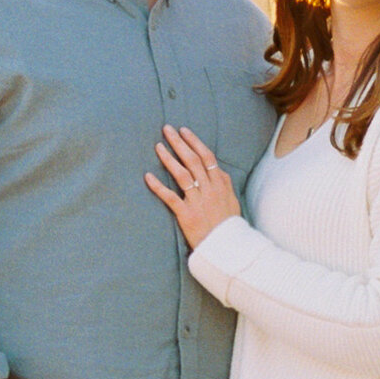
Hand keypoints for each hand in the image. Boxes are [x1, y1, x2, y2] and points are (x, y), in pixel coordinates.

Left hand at [147, 124, 238, 246]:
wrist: (228, 249)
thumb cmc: (229, 225)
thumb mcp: (232, 201)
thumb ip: (224, 184)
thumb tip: (217, 170)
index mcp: (221, 184)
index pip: (207, 156)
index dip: (194, 141)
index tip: (184, 130)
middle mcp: (210, 190)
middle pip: (193, 160)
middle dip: (179, 142)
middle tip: (167, 129)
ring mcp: (198, 202)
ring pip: (182, 174)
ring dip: (168, 158)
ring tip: (158, 146)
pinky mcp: (187, 215)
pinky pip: (170, 197)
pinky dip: (158, 186)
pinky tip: (147, 176)